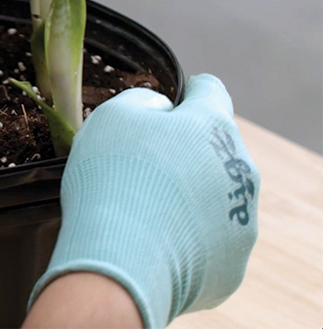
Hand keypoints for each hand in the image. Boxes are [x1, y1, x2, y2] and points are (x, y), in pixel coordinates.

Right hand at [29, 74, 258, 328]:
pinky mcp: (231, 261)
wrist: (120, 261)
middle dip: (185, 150)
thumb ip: (142, 101)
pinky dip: (186, 235)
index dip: (186, 92)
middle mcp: (239, 168)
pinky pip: (209, 238)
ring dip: (189, 193)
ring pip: (216, 194)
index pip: (209, 91)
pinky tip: (155, 239)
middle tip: (142, 164)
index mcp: (212, 125)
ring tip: (146, 208)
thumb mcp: (111, 116)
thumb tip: (160, 110)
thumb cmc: (113, 179)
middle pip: (214, 147)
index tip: (168, 102)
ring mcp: (240, 218)